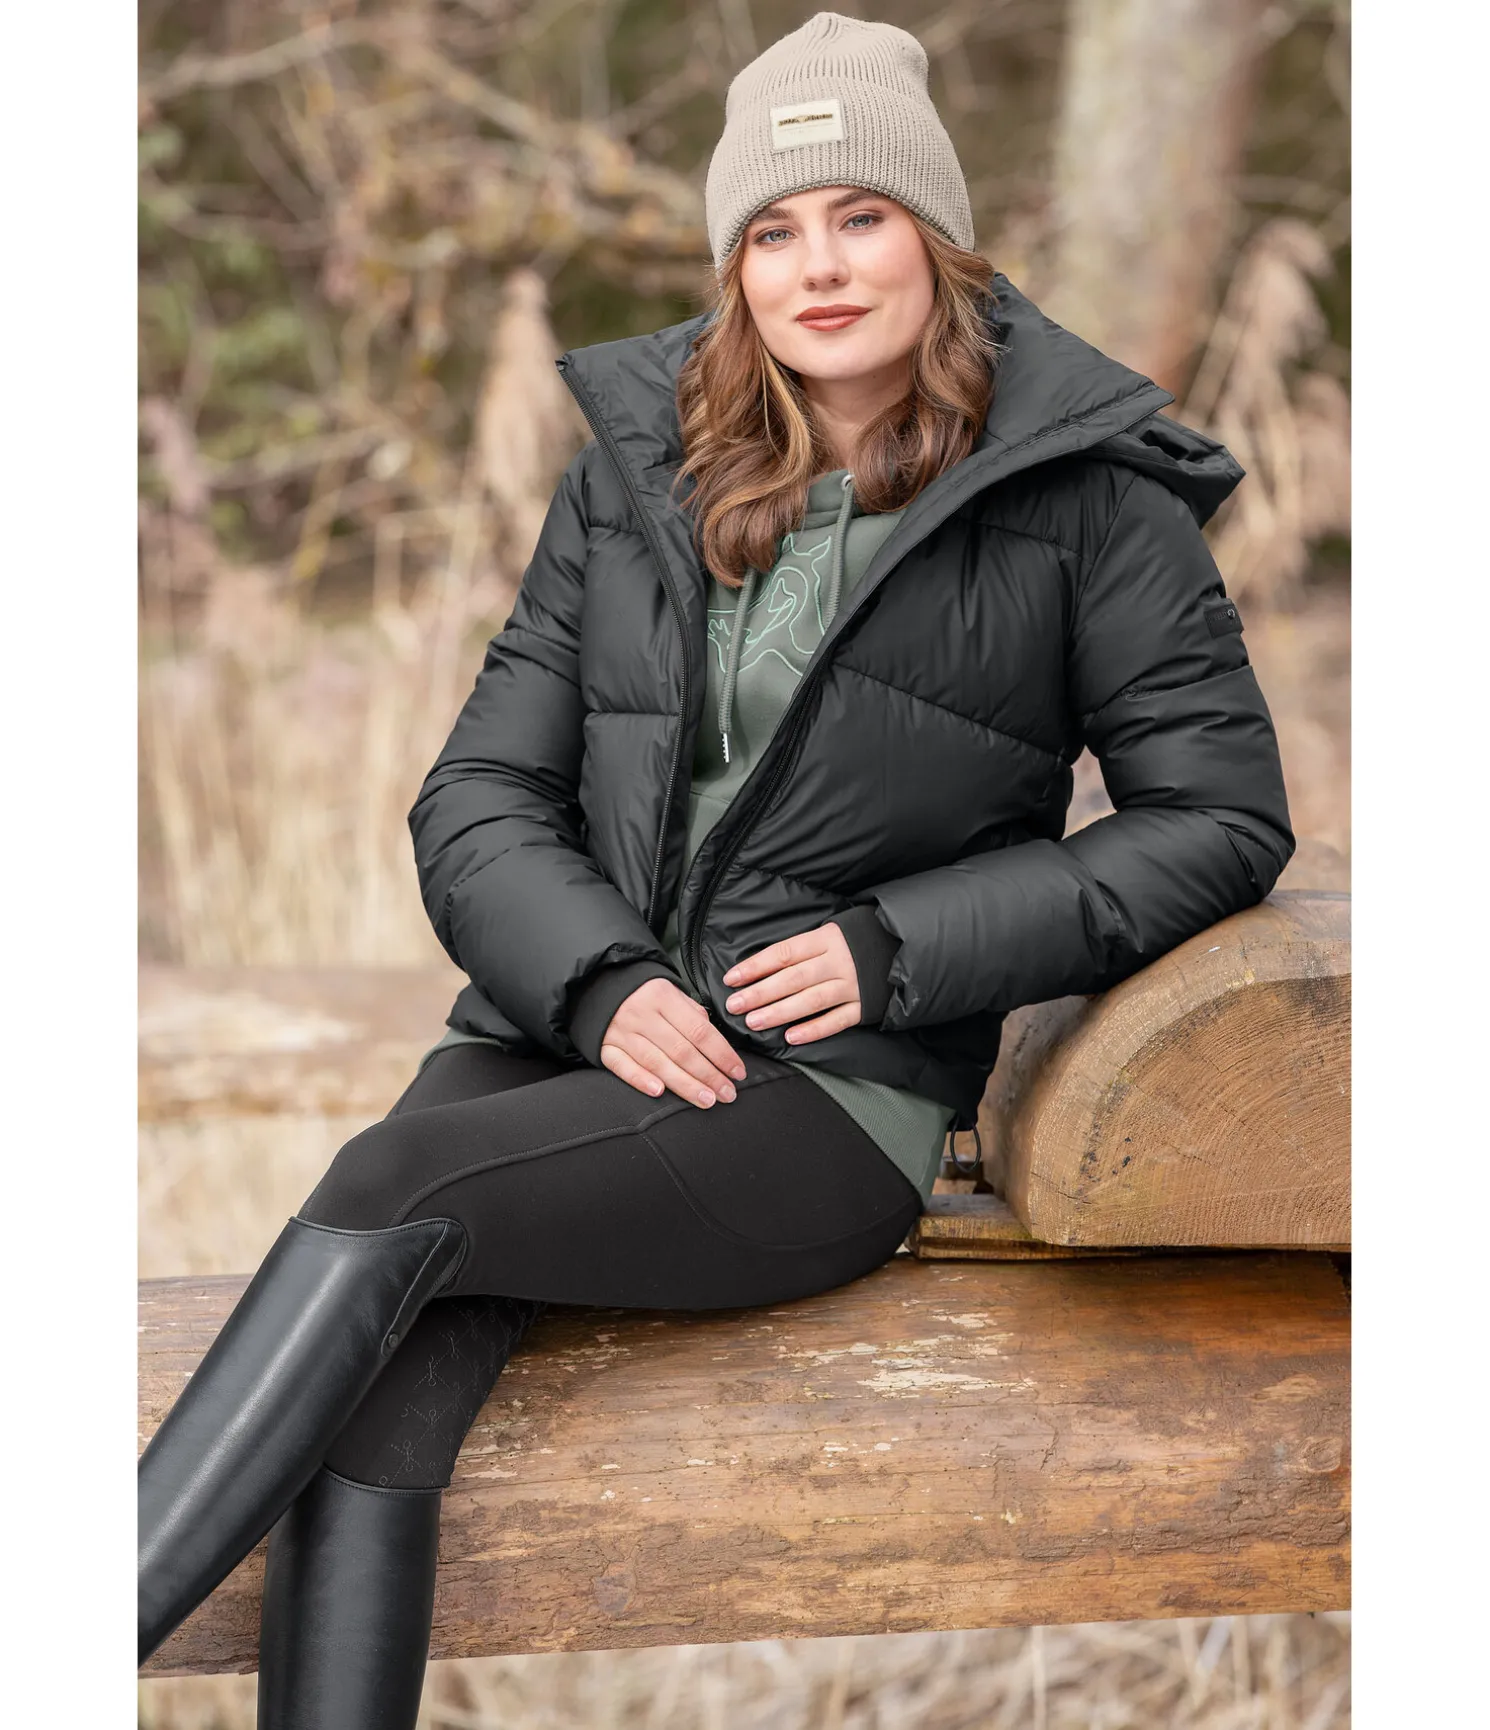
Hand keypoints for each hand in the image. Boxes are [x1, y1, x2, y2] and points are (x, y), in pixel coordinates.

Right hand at [599, 976, 748, 1108]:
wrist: (597, 986)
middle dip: (709, 1075)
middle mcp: (642, 1015)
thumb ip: (692, 1013)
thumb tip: (715, 1042)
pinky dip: (640, 1080)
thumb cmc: (644, 993)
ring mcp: (621, 1033)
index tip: (738, 1072)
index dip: (722, 1054)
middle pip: (682, 1051)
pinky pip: (622, 1067)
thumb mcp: (670, 991)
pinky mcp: (604, 1047)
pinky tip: (659, 1092)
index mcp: (663, 997)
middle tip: (728, 1094)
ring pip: (657, 1063)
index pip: (699, 1031)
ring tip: (707, 1100)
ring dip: (685, 1084)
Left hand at [721, 922, 861, 1045]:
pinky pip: (837, 1020)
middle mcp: (838, 962)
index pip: (784, 953)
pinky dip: (814, 1030)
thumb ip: (801, 950)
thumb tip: (759, 969)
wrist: (901, 947)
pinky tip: (791, 1038)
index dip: (756, 966)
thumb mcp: (829, 933)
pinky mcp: (864, 1006)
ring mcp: (852, 985)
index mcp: (825, 939)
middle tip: (735, 1005)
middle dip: (760, 993)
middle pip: (793, 978)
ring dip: (780, 1012)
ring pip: (812, 1001)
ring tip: (754, 1022)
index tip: (731, 979)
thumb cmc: (856, 940)